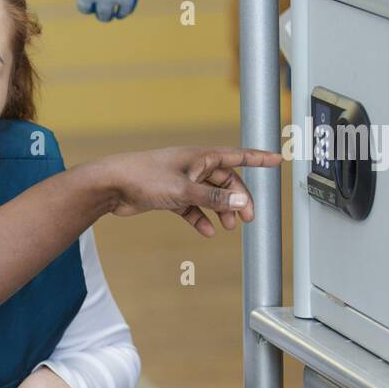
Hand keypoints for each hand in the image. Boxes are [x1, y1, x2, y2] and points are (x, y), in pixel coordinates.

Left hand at [97, 145, 282, 236]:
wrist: (111, 185)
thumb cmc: (143, 178)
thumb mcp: (183, 190)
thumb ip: (212, 199)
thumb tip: (240, 202)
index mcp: (200, 157)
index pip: (237, 155)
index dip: (258, 158)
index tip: (277, 160)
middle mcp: (192, 167)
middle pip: (225, 182)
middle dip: (238, 199)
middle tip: (247, 218)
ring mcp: (180, 181)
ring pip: (209, 196)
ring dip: (220, 210)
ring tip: (228, 226)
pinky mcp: (168, 196)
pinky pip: (191, 208)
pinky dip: (199, 218)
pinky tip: (206, 231)